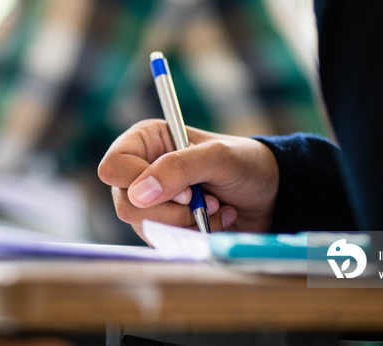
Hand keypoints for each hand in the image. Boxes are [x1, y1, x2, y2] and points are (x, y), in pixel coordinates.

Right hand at [97, 119, 279, 241]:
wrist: (269, 194)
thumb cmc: (245, 163)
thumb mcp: (217, 157)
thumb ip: (178, 168)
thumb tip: (138, 194)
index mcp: (145, 141)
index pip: (114, 167)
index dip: (142, 183)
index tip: (185, 191)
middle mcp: (140, 169)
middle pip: (124, 203)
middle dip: (170, 210)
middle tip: (203, 200)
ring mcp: (150, 200)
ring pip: (141, 225)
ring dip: (184, 223)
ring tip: (214, 207)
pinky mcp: (163, 224)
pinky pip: (160, 240)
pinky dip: (190, 235)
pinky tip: (212, 221)